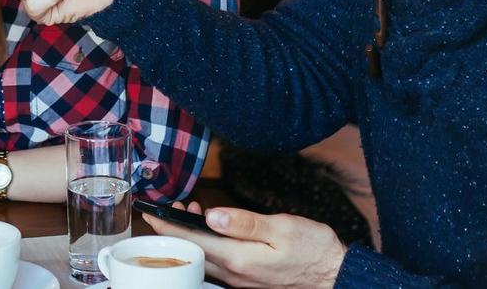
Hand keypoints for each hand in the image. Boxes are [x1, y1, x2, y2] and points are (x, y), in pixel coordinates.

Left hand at [144, 205, 346, 288]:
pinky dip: (208, 245)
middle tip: (167, 208)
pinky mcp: (248, 278)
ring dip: (192, 237)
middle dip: (176, 231)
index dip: (170, 227)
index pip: (193, 242)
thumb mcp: (282, 228)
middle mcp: (236, 273)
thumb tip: (212, 216)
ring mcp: (241, 278)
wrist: (334, 274)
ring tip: (190, 212)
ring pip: (205, 257)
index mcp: (240, 258)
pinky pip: (219, 262)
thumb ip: (244, 223)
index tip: (152, 212)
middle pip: (193, 251)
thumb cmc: (313, 249)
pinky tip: (213, 230)